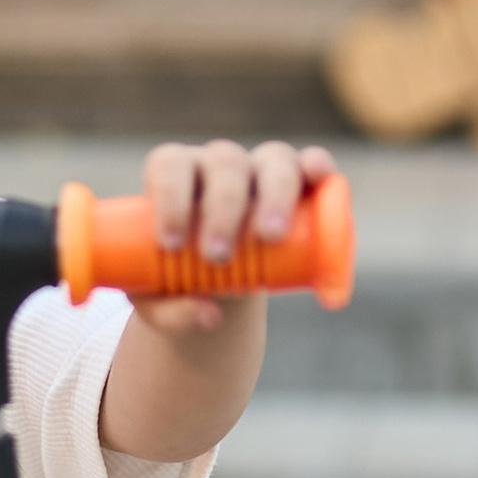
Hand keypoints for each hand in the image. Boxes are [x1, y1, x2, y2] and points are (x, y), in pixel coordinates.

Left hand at [135, 136, 333, 334]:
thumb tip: (209, 316)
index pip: (171, 166)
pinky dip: (317, 165)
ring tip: (270, 237)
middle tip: (218, 257)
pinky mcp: (297, 181)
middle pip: (225, 164)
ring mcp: (260, 168)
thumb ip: (169, 315)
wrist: (215, 286)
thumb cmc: (175, 283)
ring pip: (272, 161)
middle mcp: (219, 163)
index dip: (171, 197)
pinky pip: (311, 164)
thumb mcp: (156, 303)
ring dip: (273, 196)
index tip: (172, 246)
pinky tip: (320, 175)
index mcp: (175, 174)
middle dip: (223, 209)